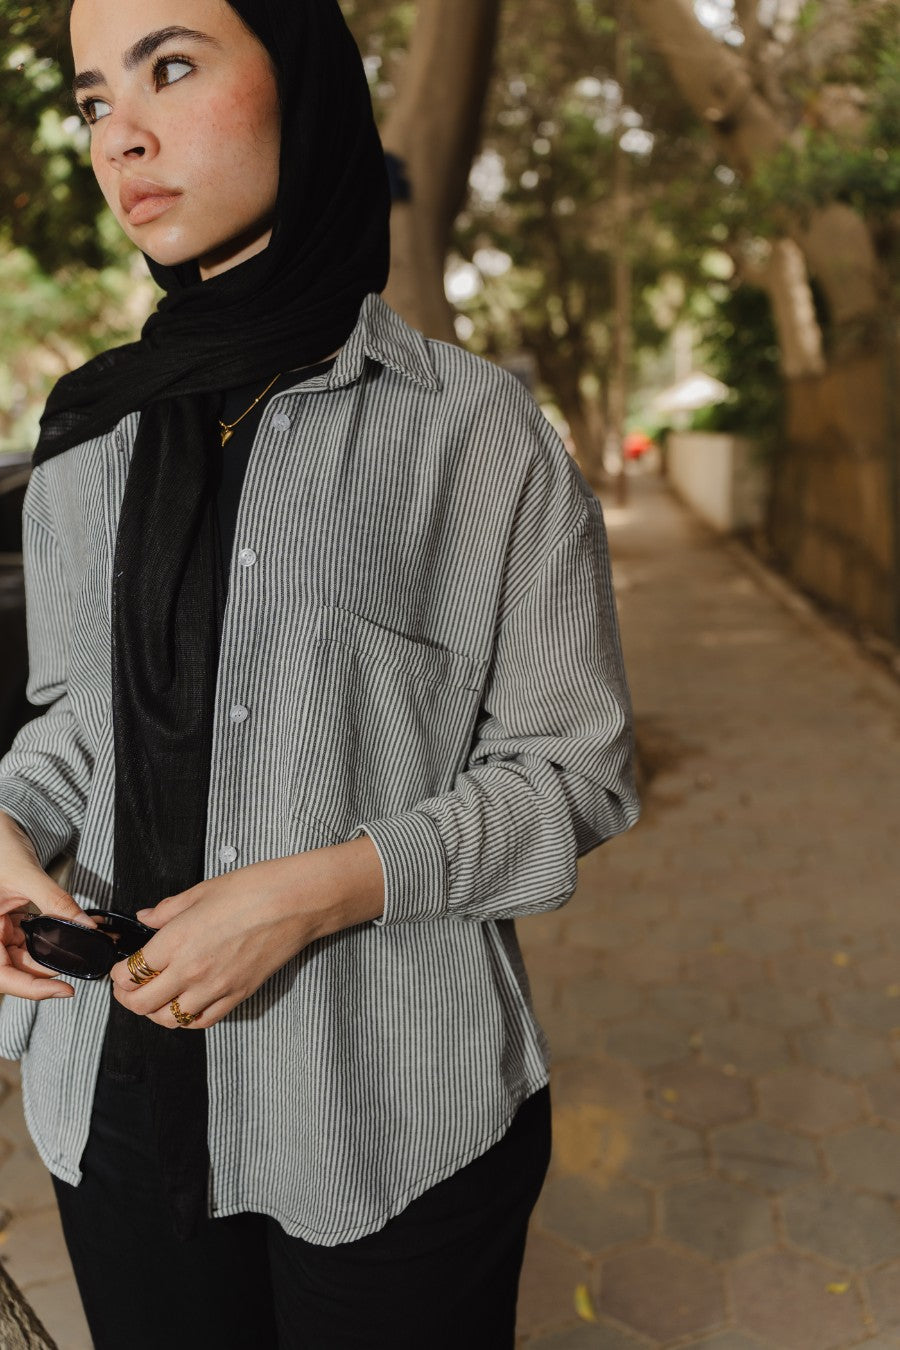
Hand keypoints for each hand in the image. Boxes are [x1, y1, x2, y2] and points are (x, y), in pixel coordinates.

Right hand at [0, 811, 96, 999]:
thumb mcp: (26, 873)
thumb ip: (56, 902)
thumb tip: (87, 927)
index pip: (1, 975)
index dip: (31, 989)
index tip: (63, 990)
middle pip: (13, 970)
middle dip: (46, 972)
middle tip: (80, 970)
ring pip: (23, 957)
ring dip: (50, 957)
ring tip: (80, 953)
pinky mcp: (8, 920)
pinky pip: (28, 940)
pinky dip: (49, 941)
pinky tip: (68, 938)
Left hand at [109, 835, 383, 1029]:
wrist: (296, 902)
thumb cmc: (254, 889)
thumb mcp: (202, 891)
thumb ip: (168, 910)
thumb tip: (147, 917)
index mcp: (177, 941)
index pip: (131, 972)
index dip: (118, 974)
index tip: (120, 968)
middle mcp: (191, 971)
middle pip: (143, 1003)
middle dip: (128, 999)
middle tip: (127, 989)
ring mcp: (215, 988)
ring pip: (170, 1020)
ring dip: (155, 1012)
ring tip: (154, 1000)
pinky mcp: (237, 996)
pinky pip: (203, 1021)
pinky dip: (187, 1020)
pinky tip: (184, 1007)